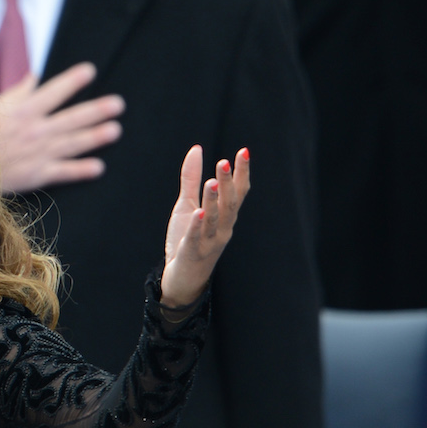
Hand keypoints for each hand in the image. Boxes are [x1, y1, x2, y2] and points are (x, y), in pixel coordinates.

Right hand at [0, 61, 123, 193]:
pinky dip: (81, 170)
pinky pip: (63, 172)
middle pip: (72, 118)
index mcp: (23, 110)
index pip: (54, 91)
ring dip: (96, 136)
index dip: (73, 81)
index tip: (90, 71)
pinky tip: (98, 167)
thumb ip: (16, 93)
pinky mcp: (36, 175)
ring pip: (73, 143)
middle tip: (118, 104)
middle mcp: (35, 130)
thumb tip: (34, 76)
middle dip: (96, 110)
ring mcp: (38, 153)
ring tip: (115, 130)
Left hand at [160, 146, 250, 309]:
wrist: (183, 278)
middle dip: (227, 183)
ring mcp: (210, 242)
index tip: (244, 151)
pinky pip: (198, 238)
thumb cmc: (188, 239)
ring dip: (214, 200)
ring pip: (215, 219)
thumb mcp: (188, 204)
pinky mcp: (194, 252)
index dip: (241, 173)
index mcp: (224, 217)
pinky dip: (199, 225)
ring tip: (212, 180)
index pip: (237, 192)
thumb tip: (196, 149)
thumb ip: (192, 179)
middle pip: (229, 203)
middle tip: (225, 161)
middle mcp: (223, 228)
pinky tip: (199, 212)